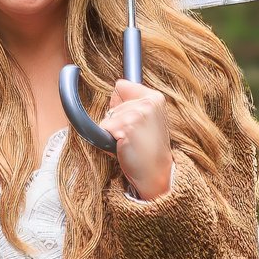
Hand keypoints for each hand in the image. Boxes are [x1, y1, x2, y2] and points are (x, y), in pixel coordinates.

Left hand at [104, 79, 173, 201]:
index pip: (121, 85)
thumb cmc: (148, 148)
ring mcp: (137, 114)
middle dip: (115, 120)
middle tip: (133, 136)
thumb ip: (134, 104)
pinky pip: (103, 129)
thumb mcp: (148, 119)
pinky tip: (124, 148)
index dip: (119, 103)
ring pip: (107, 118)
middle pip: (112, 104)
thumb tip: (114, 86)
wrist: (156, 173)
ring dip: (112, 132)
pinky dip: (107, 141)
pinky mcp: (126, 127)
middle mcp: (147, 102)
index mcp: (155, 97)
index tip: (131, 120)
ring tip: (129, 143)